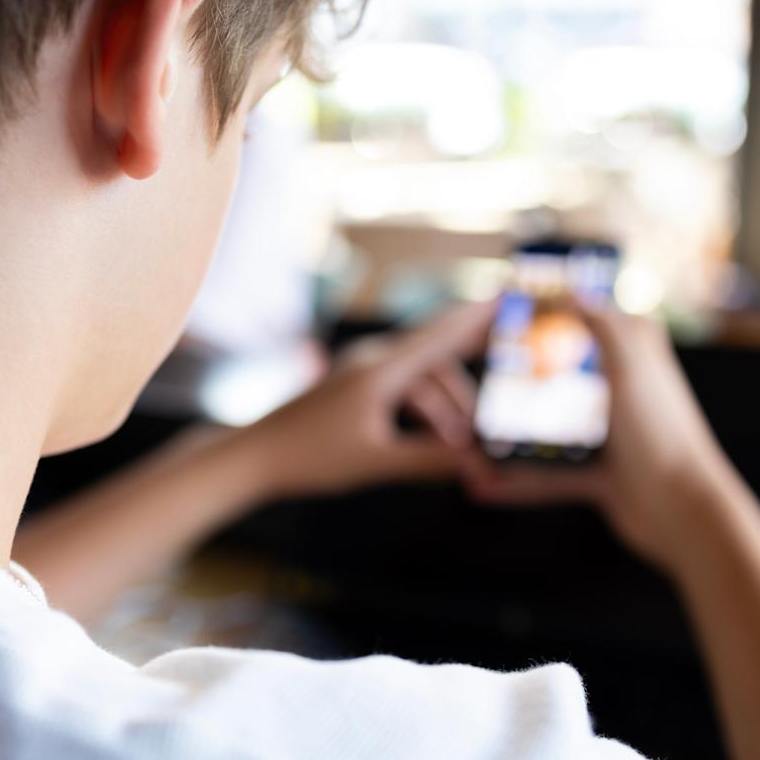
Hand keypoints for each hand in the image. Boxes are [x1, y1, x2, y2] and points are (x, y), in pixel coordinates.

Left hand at [242, 300, 495, 499]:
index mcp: (379, 371)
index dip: (476, 319)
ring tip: (452, 451)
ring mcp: (360, 373)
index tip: (506, 296)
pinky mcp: (352, 388)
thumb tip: (474, 463)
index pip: (440, 336)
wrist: (254, 456)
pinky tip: (424, 442)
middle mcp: (372, 362)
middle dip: (461, 399)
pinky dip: (418, 412)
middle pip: (435, 364)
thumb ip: (427, 461)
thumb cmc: (308, 456)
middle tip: (478, 439)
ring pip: (418, 381)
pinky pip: (399, 389)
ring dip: (440, 411)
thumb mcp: (376, 462)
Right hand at [465, 307, 743, 572]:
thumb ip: (602, 323)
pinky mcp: (600, 473)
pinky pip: (551, 474)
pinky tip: (484, 486)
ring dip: (509, 438)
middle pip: (558, 375)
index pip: (587, 320)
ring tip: (470, 441)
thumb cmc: (660, 429)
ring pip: (549, 429)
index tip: (504, 314)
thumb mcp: (630, 363)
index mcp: (635, 354)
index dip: (549, 313)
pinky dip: (519, 482)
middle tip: (474, 377)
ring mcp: (610, 434)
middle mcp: (622, 390)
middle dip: (517, 380)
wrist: (682, 507)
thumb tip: (571, 290)